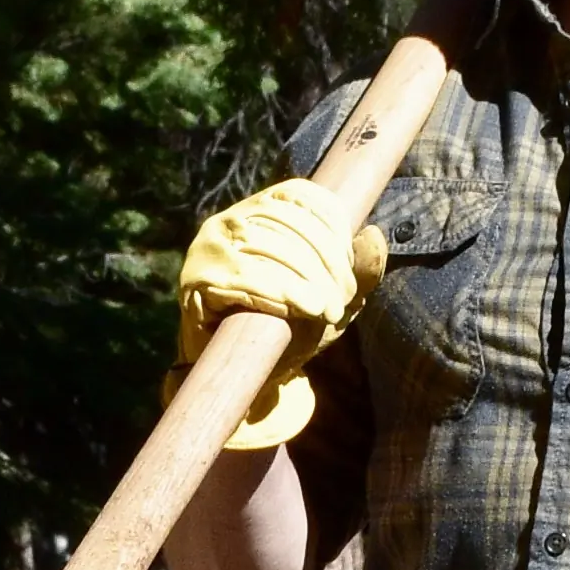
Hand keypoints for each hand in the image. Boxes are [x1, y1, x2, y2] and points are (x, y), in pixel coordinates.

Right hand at [171, 175, 382, 451]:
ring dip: (302, 281)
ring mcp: (209, 248)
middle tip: (340, 300)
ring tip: (323, 311)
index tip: (347, 268)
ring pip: (265, 249)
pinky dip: (272, 293)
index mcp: (262, 209)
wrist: (249, 372)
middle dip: (322, 262)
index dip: (332, 227)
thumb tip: (374, 234)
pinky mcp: (195, 281)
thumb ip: (360, 272)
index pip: (300, 196)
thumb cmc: (292, 326)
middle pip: (286, 225)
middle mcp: (231, 220)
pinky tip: (293, 309)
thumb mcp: (335, 298)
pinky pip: (239, 280)